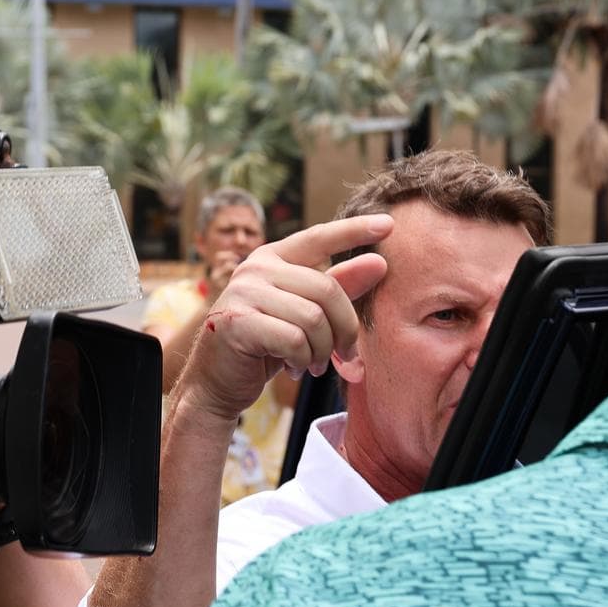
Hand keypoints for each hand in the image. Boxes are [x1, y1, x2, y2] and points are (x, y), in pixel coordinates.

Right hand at [180, 214, 392, 419]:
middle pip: (327, 290)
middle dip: (345, 329)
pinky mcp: (238, 322)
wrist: (218, 382)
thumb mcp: (306, 314)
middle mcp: (256, 268)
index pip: (319, 237)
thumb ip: (340, 287)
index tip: (389, 224)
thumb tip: (380, 262)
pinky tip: (293, 368)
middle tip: (344, 354)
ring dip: (322, 351)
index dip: (353, 230)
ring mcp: (244, 293)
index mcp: (274, 258)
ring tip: (313, 364)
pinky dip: (302, 360)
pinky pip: (294, 340)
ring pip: (313, 318)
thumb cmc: (266, 344)